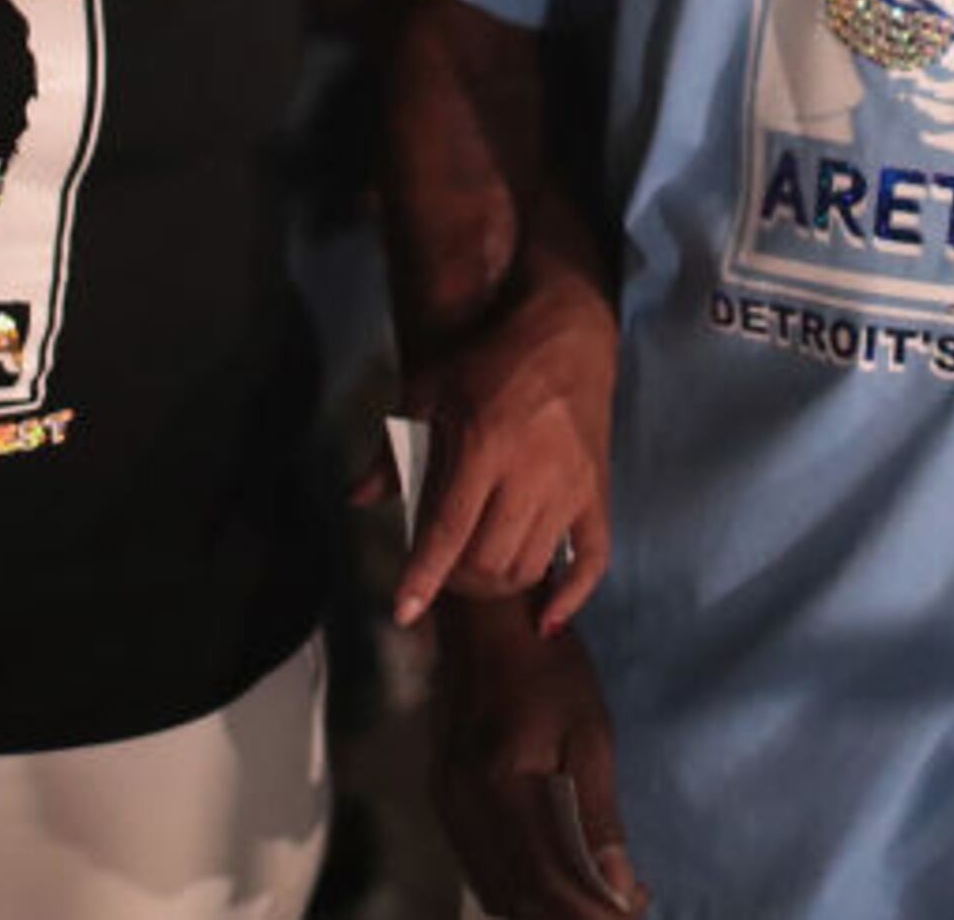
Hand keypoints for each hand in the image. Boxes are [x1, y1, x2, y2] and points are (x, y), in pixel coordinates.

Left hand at [383, 267, 616, 631]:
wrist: (566, 334)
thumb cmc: (488, 360)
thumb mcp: (428, 390)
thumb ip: (393, 450)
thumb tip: (357, 499)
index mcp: (483, 444)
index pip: (447, 530)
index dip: (423, 578)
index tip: (404, 613)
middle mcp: (531, 471)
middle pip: (488, 561)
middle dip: (456, 580)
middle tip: (441, 570)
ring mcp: (570, 485)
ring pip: (530, 567)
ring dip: (497, 584)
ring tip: (477, 571)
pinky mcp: (597, 491)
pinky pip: (593, 560)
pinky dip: (570, 596)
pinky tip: (546, 618)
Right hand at [431, 602, 648, 917]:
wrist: (485, 622)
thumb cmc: (549, 669)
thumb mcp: (589, 733)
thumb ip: (597, 815)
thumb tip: (618, 886)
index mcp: (502, 786)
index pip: (546, 881)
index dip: (590, 911)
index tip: (633, 910)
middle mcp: (464, 806)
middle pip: (516, 896)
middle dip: (570, 916)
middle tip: (620, 909)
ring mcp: (447, 805)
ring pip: (494, 888)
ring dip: (544, 908)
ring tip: (596, 902)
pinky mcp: (444, 799)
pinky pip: (480, 864)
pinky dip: (518, 886)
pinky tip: (555, 883)